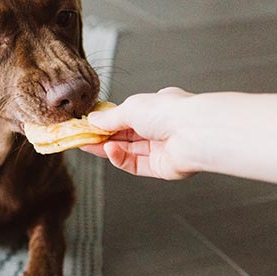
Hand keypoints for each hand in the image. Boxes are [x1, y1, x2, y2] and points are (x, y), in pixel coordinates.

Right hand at [81, 87, 199, 179]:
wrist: (195, 131)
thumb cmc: (169, 111)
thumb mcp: (130, 107)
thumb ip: (109, 117)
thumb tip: (92, 119)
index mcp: (157, 108)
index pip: (127, 116)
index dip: (106, 121)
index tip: (88, 124)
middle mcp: (160, 128)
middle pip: (125, 135)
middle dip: (103, 136)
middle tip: (81, 137)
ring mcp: (161, 148)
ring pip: (128, 151)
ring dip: (108, 147)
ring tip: (88, 144)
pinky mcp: (161, 167)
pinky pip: (136, 164)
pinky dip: (120, 158)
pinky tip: (110, 150)